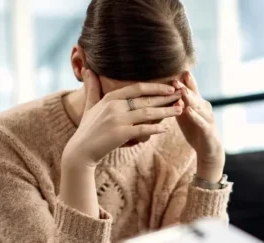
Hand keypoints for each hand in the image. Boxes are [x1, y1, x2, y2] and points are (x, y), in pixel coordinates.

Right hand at [62, 69, 181, 167]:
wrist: (80, 151)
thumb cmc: (87, 129)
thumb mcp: (90, 106)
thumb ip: (93, 88)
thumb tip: (88, 69)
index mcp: (111, 98)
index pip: (137, 88)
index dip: (156, 87)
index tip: (170, 87)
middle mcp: (115, 106)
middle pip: (146, 99)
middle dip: (166, 97)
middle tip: (182, 95)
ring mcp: (117, 120)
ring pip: (148, 113)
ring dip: (166, 111)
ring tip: (180, 110)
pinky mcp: (120, 134)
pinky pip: (143, 129)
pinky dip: (155, 128)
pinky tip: (166, 128)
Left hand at [174, 72, 224, 181]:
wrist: (209, 150)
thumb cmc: (195, 130)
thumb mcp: (184, 115)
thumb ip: (177, 103)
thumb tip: (164, 90)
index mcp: (198, 103)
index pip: (191, 89)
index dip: (185, 80)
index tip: (175, 70)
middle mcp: (204, 108)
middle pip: (194, 95)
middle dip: (185, 87)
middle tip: (176, 78)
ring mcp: (208, 119)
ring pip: (198, 107)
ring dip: (190, 98)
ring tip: (182, 91)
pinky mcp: (208, 131)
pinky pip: (201, 122)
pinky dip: (195, 116)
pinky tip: (188, 111)